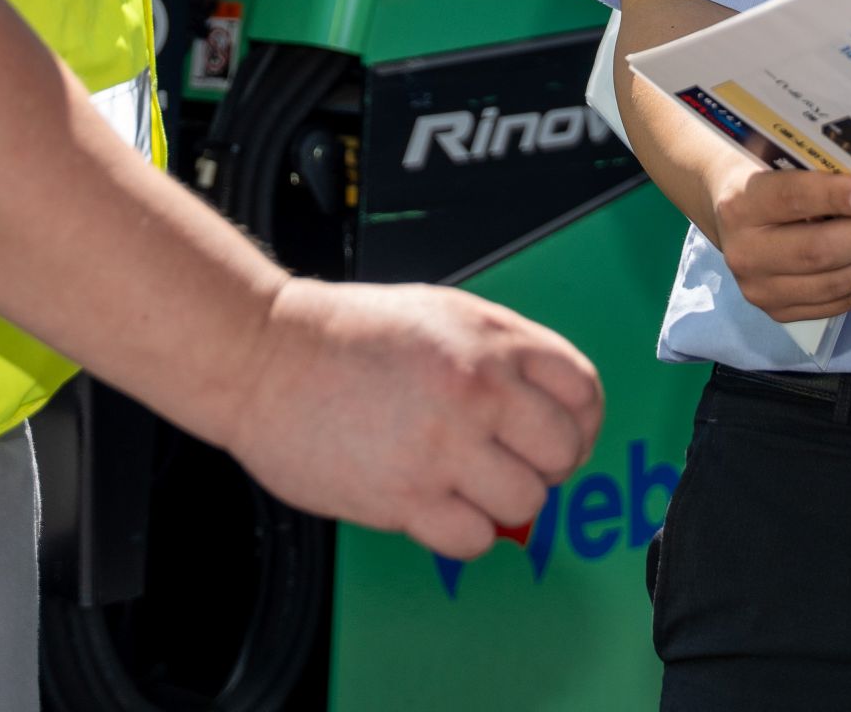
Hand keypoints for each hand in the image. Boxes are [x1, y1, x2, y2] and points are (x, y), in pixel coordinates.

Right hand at [222, 279, 604, 559]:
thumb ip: (501, 351)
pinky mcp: (406, 496)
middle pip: (564, 451)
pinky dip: (466, 532)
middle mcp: (478, 391)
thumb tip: (547, 402)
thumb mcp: (443, 313)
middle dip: (548, 465)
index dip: (582, 421)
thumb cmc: (346, 335)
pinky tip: (441, 506)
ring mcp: (444, 446)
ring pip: (526, 501)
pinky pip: (475, 538)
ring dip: (505, 502)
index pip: (583, 390)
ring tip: (470, 485)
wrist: (267, 357)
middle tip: (516, 464)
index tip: (565, 436)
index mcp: (491, 341)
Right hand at [711, 165, 850, 322]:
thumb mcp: (778, 156)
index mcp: (740, 203)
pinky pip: (836, 303)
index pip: (790, 199)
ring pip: (833, 283)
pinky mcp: (779, 312)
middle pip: (818, 251)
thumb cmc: (766, 172)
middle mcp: (744, 252)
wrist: (729, 212)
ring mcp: (760, 290)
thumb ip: (817, 164)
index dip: (835, 197)